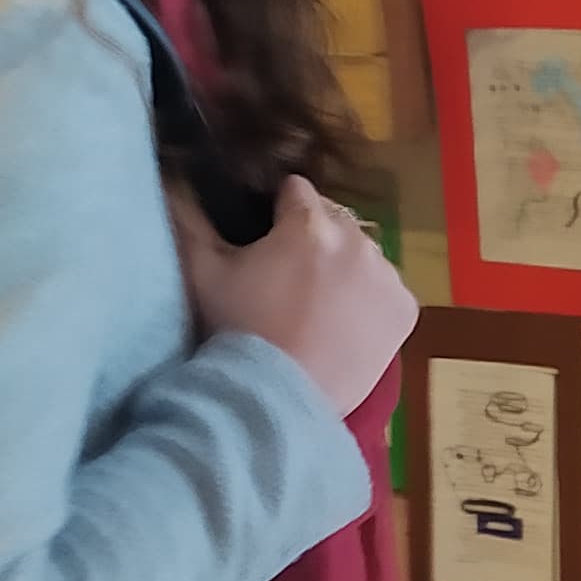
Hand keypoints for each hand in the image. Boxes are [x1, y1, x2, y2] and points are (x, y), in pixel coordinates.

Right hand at [175, 176, 416, 416]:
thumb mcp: (202, 273)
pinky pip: (387, 290)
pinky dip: (370, 302)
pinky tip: (344, 326)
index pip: (296, 191)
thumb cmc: (237, 331)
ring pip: (364, 255)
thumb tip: (175, 180)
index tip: (267, 239)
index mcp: (309, 223)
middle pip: (334, 222)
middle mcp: (357, 240)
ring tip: (318, 307)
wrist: (277, 399)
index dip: (277, 212)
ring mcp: (386, 276)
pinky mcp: (405, 310)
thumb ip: (188, 218)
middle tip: (290, 280)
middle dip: (314, 239)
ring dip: (345, 268)